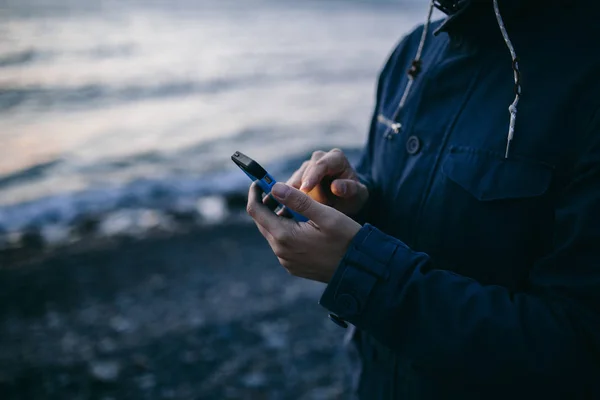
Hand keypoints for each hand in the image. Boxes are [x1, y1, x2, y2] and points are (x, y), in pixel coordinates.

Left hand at [247, 181, 361, 282]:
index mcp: (285, 236)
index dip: (255, 192)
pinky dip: (287, 230)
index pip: (255, 210)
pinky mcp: (294, 266)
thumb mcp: (325, 214)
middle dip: (267, 204)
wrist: (359, 269)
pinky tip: (303, 224)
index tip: (259, 180)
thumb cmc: (346, 239)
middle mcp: (281, 251)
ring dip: (278, 217)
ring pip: (273, 233)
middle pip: (262, 222)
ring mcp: (286, 261)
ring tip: (297, 206)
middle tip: (280, 189)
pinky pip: (283, 245)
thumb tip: (275, 187)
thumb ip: (298, 200)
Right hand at [288, 149, 368, 215]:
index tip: (305, 189)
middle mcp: (319, 159)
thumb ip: (349, 189)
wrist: (346, 200)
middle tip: (310, 208)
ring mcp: (306, 168)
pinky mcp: (297, 178)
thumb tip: (336, 186)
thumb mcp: (357, 195)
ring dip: (297, 196)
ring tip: (305, 210)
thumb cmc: (353, 196)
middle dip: (305, 191)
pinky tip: (290, 210)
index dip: (312, 176)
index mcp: (335, 158)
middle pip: (305, 173)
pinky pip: (288, 188)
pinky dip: (289, 199)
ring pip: (294, 181)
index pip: (321, 164)